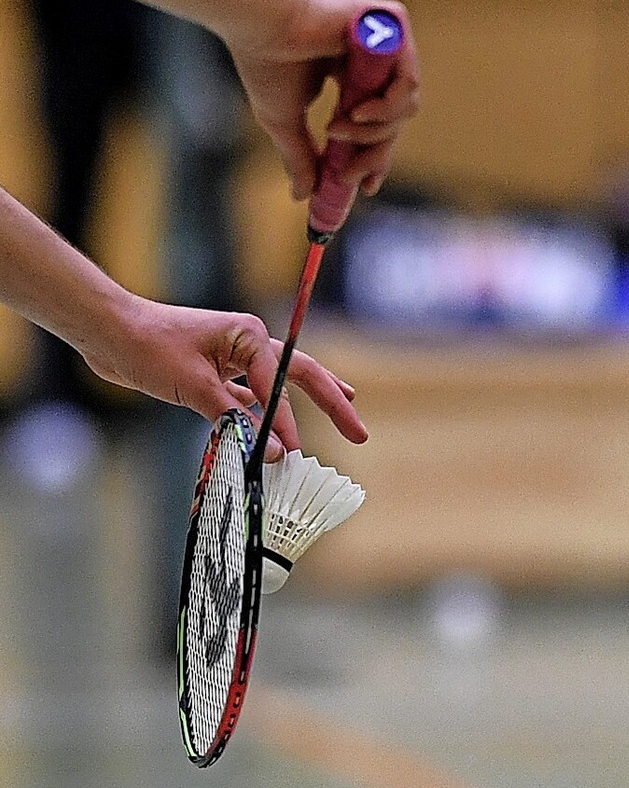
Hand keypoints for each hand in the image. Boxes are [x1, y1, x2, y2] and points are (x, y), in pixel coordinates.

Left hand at [81, 296, 366, 460]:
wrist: (110, 333)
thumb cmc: (149, 348)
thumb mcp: (194, 386)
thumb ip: (235, 418)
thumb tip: (273, 450)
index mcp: (249, 335)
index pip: (279, 386)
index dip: (287, 423)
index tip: (292, 454)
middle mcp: (248, 342)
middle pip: (302, 375)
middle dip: (333, 401)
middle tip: (358, 431)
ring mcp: (234, 357)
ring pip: (279, 385)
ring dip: (306, 403)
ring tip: (344, 411)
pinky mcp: (216, 372)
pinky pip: (250, 396)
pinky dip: (264, 414)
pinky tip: (277, 428)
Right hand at [228, 0, 418, 200]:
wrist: (261, 26)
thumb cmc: (266, 65)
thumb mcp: (286, 125)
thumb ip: (301, 160)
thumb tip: (301, 197)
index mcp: (351, 77)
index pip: (377, 124)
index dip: (374, 158)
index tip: (367, 186)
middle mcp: (371, 59)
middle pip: (393, 123)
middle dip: (372, 156)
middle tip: (349, 176)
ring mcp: (384, 41)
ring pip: (403, 110)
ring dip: (371, 132)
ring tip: (337, 129)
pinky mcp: (391, 25)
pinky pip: (408, 84)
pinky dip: (385, 108)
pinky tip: (357, 112)